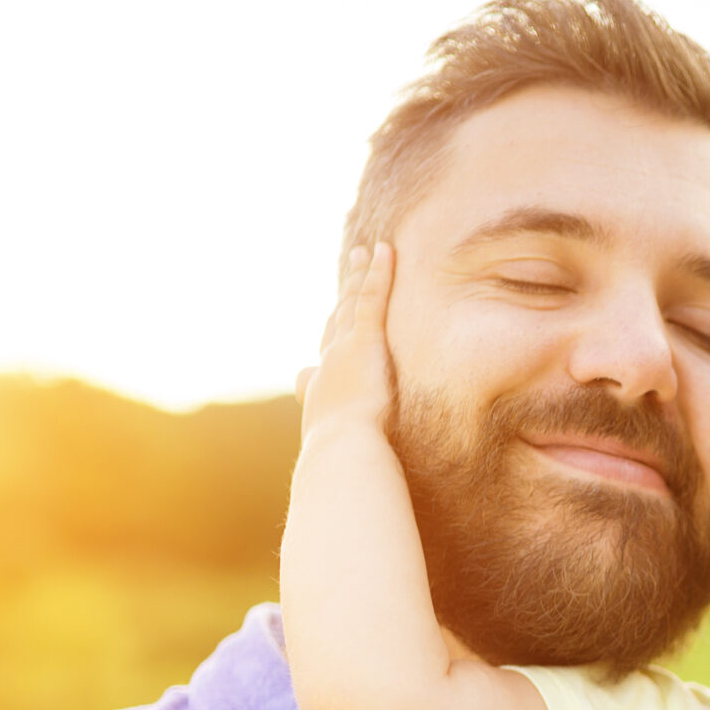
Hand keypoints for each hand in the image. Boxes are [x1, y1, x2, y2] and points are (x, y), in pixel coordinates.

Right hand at [298, 243, 397, 440]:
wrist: (343, 449)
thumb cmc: (345, 459)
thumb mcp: (343, 451)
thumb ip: (345, 444)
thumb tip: (342, 457)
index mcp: (324, 387)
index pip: (329, 351)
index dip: (334, 329)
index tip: (337, 317)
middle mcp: (328, 363)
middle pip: (337, 318)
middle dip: (344, 293)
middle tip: (350, 270)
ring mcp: (344, 349)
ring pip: (353, 302)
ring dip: (360, 275)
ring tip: (366, 251)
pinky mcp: (363, 341)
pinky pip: (372, 299)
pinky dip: (378, 274)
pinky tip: (385, 251)